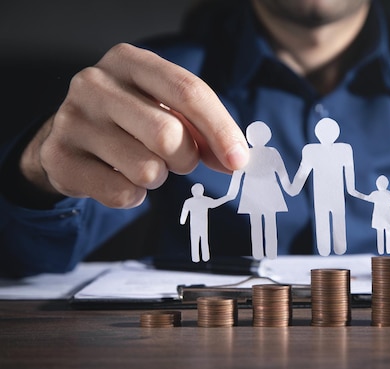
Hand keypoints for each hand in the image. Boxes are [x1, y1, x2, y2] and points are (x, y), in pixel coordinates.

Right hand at [21, 43, 248, 207]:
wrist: (71, 136)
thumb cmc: (131, 119)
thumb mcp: (165, 108)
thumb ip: (202, 128)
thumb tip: (235, 159)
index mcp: (129, 61)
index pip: (188, 91)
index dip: (220, 129)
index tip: (239, 160)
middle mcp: (95, 84)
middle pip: (168, 135)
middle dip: (186, 158)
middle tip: (181, 161)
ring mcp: (72, 120)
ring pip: (146, 170)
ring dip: (159, 178)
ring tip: (144, 164)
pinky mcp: (59, 158)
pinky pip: (122, 194)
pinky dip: (134, 195)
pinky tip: (121, 178)